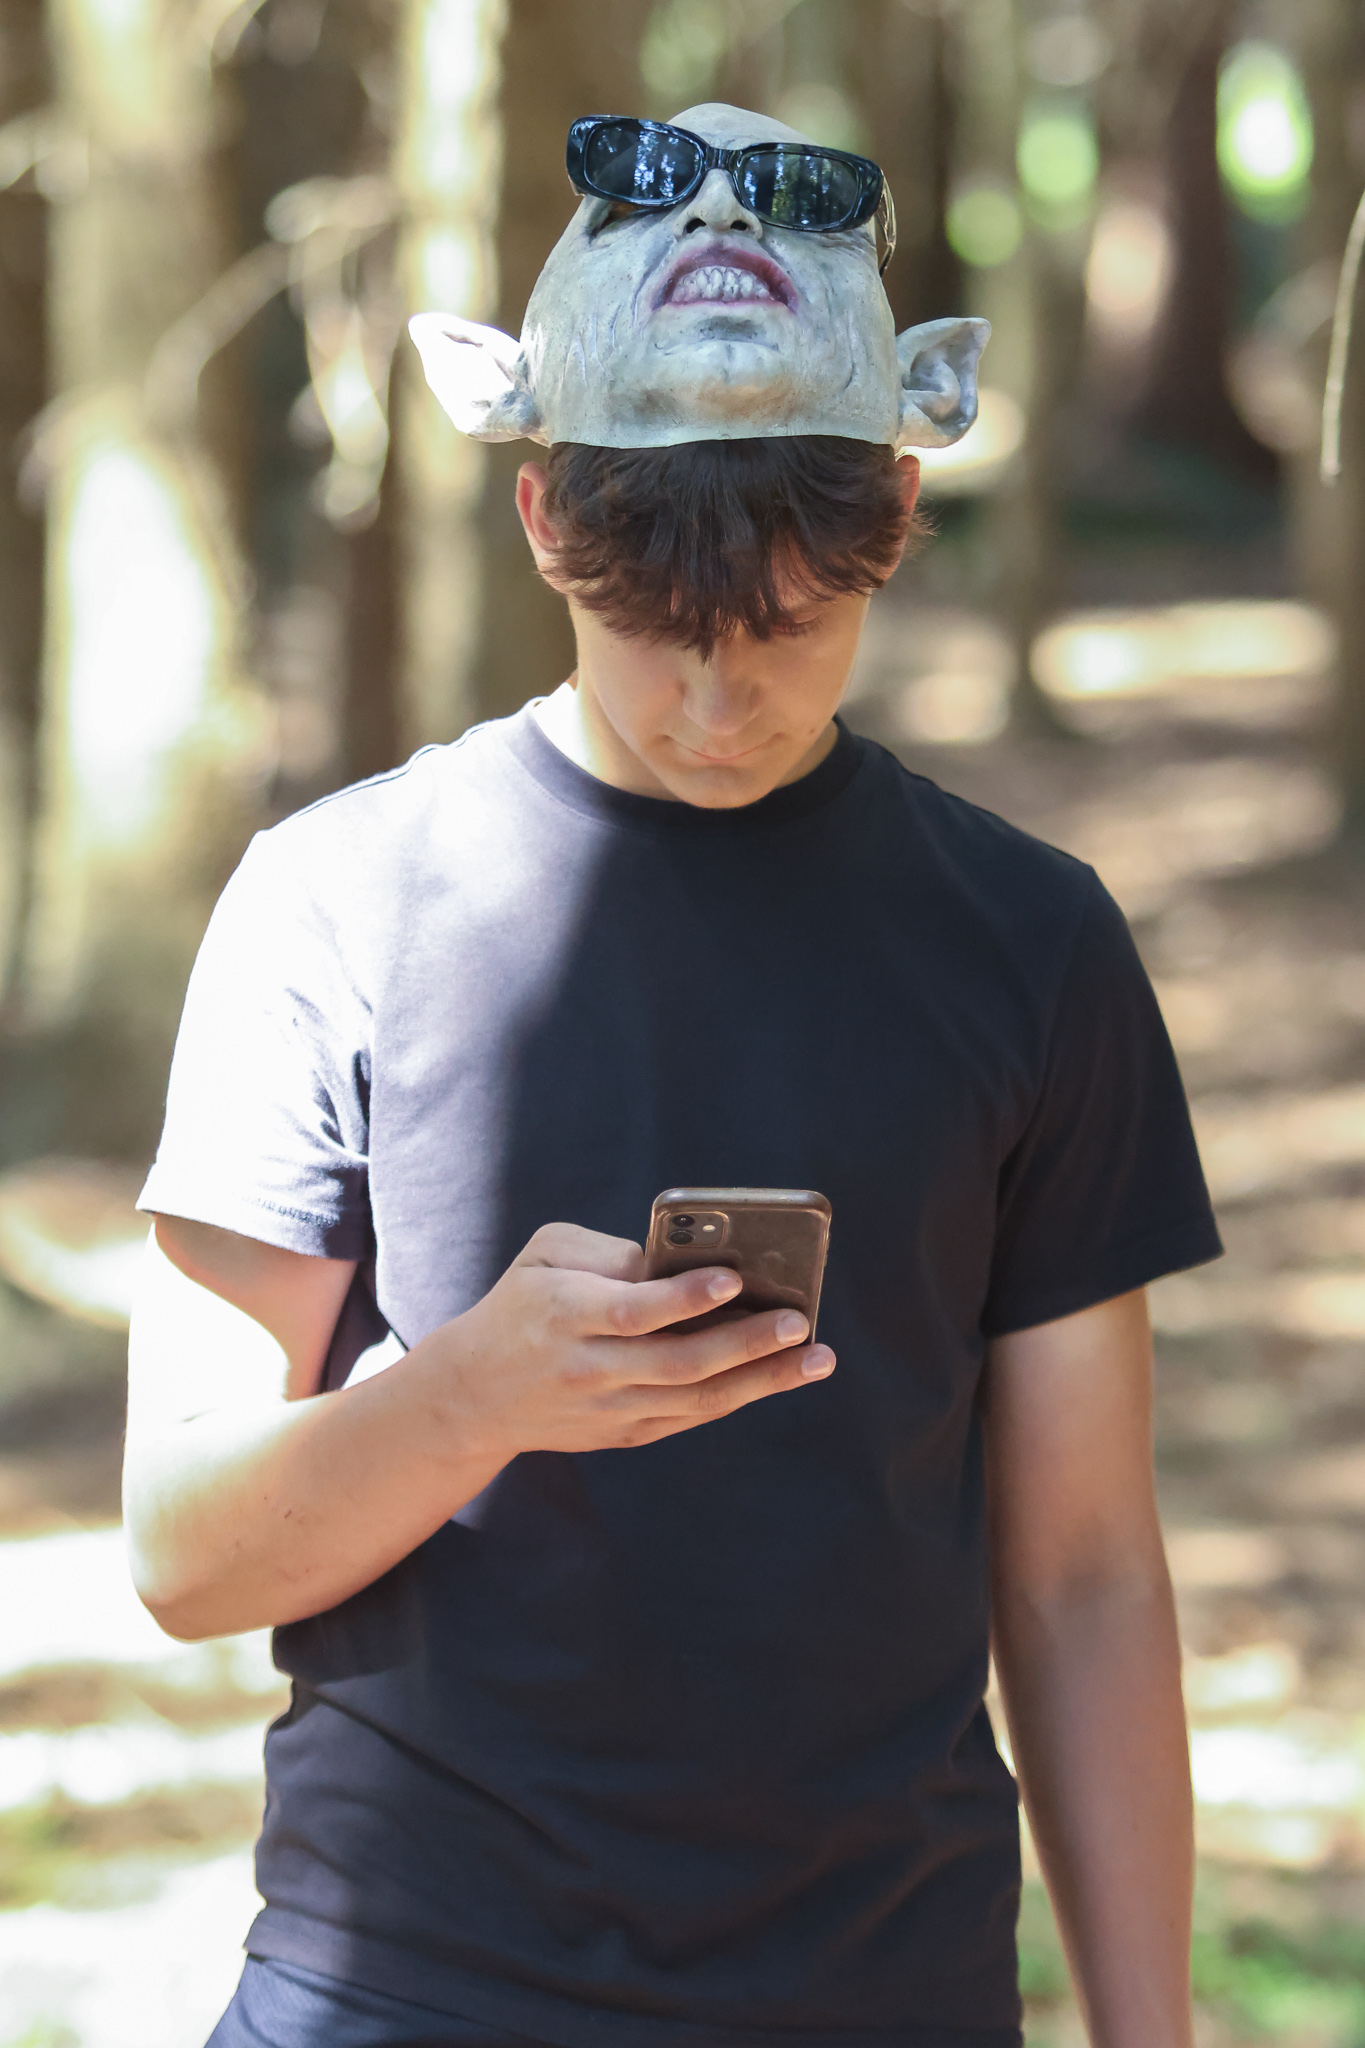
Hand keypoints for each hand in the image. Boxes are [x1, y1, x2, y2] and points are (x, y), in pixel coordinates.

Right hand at [433, 1222, 835, 1459]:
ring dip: (761, 1379)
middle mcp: (589, 1368)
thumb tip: (682, 1263)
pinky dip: (735, 1398)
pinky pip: (688, 1418)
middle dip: (747, 1343)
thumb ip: (611, 1253)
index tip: (734, 1278)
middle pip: (678, 1362)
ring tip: (816, 1359)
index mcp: (565, 1313)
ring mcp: (607, 1410)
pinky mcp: (621, 1434)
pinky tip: (777, 1377)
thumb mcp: (546, 1255)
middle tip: (801, 1321)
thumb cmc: (522, 1304)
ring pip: (695, 1399)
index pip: (634, 1310)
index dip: (686, 1297)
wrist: (472, 1395)